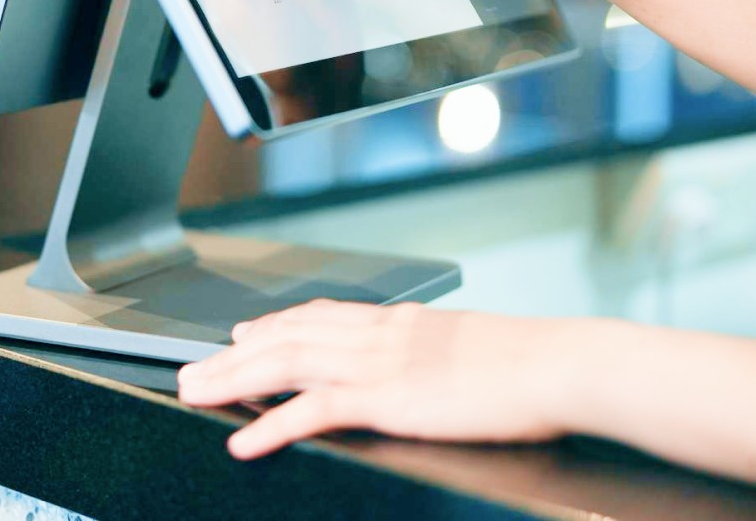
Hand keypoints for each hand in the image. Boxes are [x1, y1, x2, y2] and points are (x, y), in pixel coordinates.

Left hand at [176, 300, 588, 459]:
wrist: (561, 365)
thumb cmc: (533, 363)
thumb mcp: (472, 346)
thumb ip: (436, 353)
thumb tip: (430, 366)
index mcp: (399, 322)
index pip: (319, 315)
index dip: (273, 324)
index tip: (242, 332)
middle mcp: (379, 335)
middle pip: (287, 336)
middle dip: (234, 354)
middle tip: (195, 369)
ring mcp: (381, 365)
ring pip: (286, 364)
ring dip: (233, 380)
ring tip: (197, 394)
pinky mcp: (389, 399)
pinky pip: (314, 410)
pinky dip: (272, 424)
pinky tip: (245, 439)